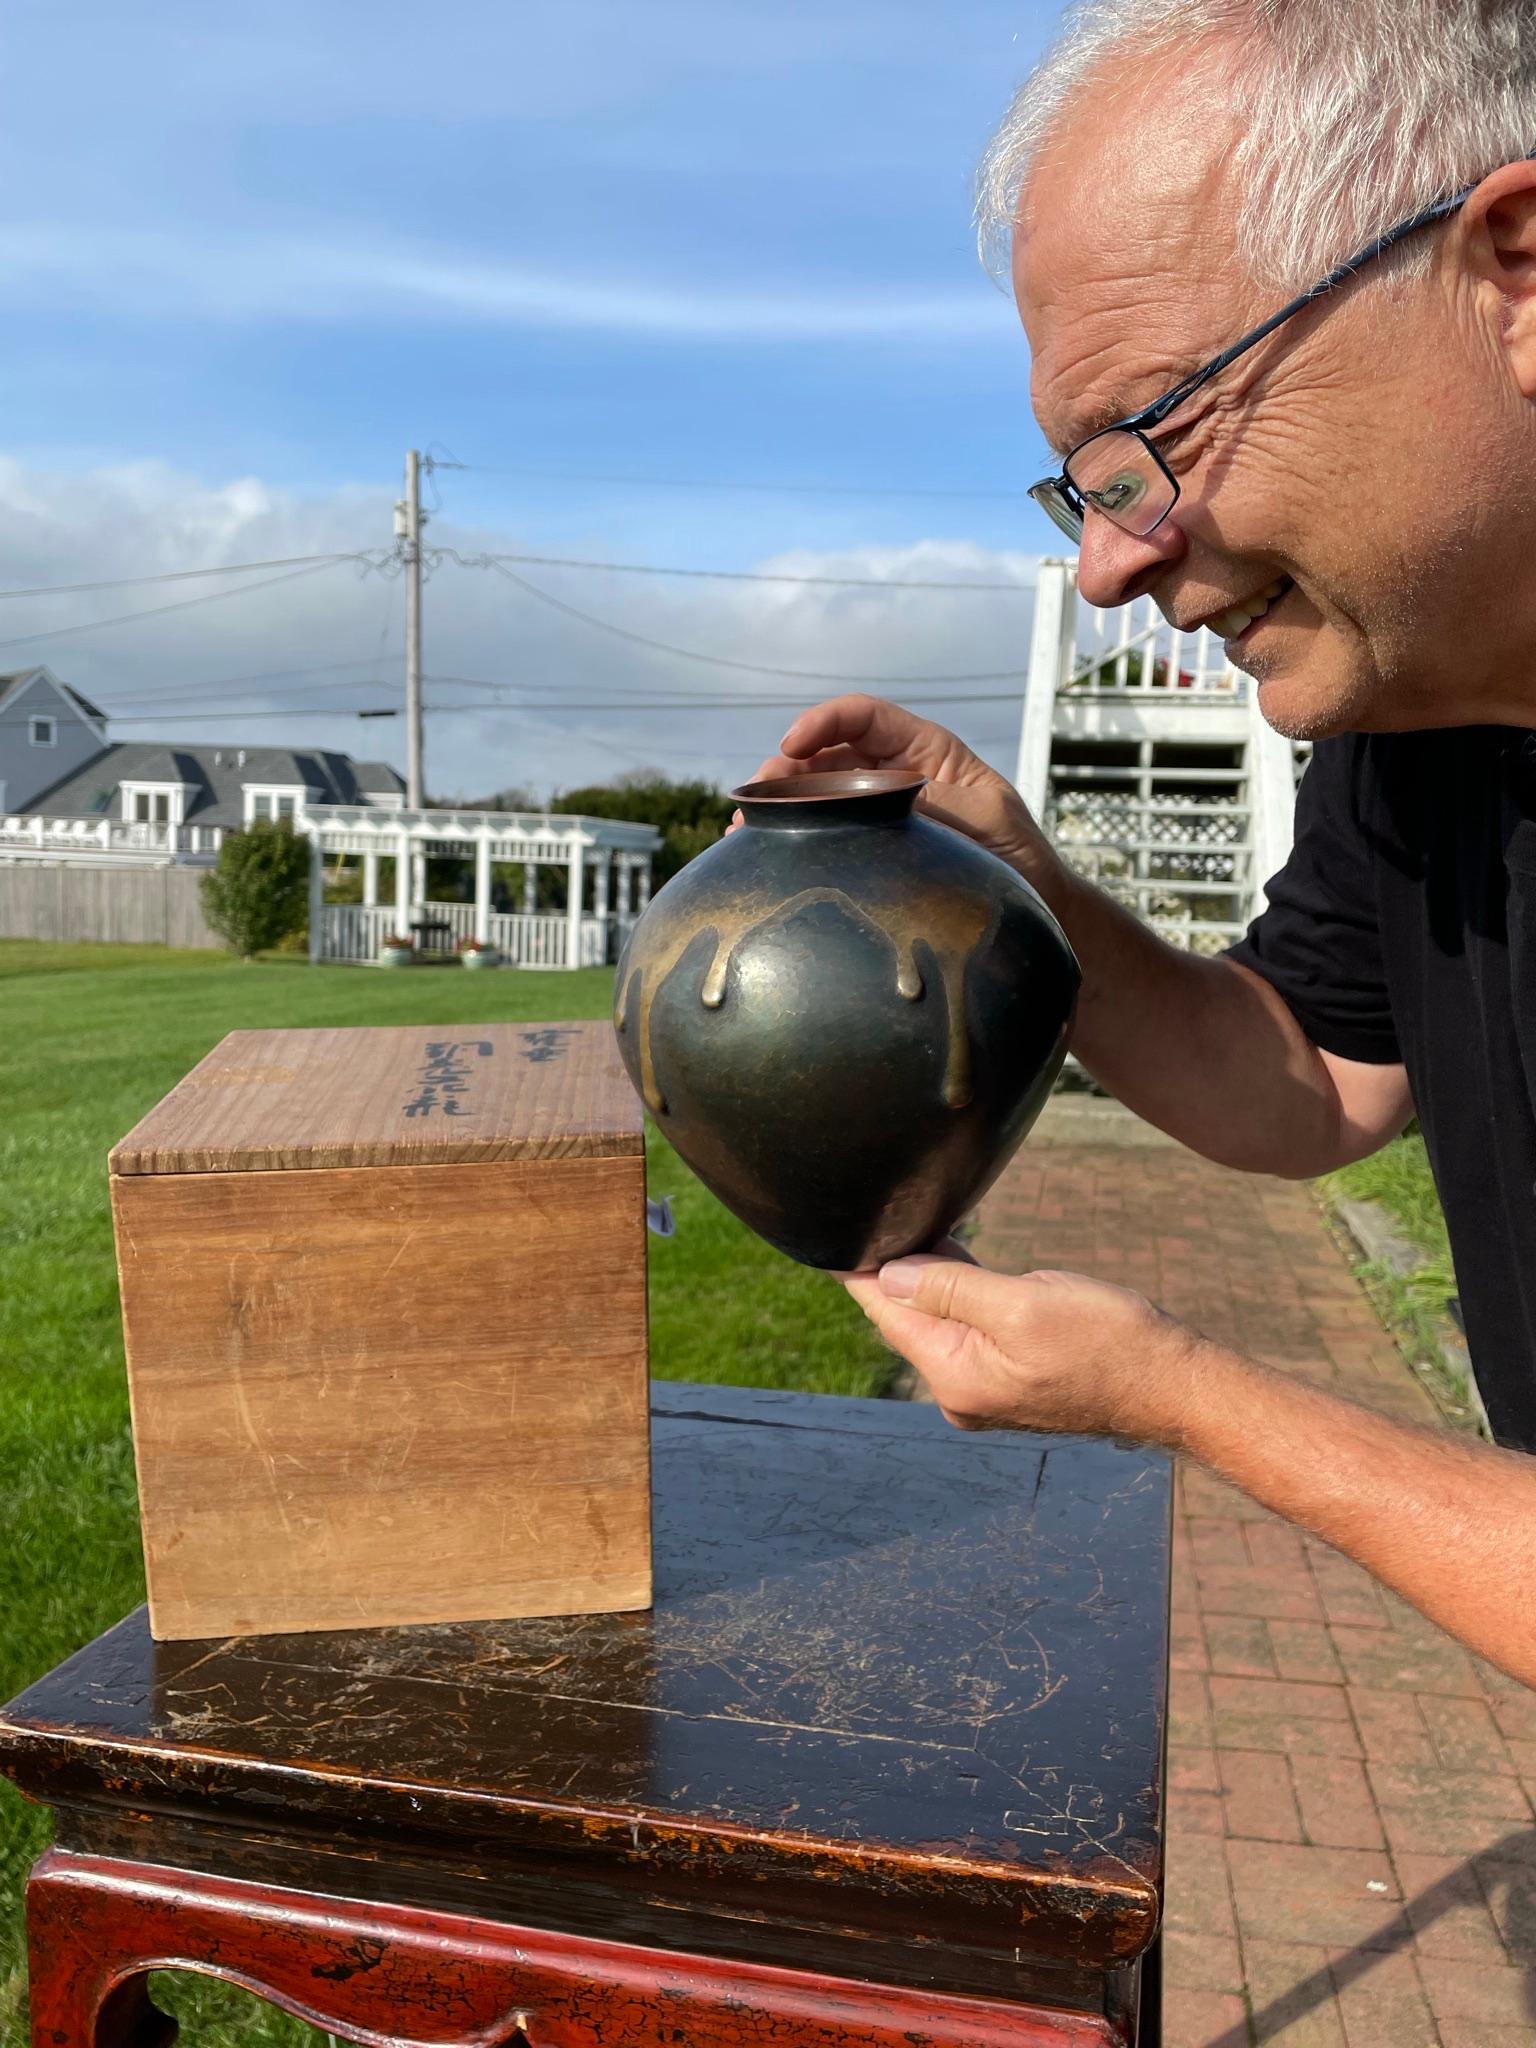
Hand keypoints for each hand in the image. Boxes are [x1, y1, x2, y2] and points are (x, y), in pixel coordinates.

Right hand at [738, 693, 1063, 895]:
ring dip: (778, 805)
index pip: (863, 718)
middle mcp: (893, 774)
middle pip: (827, 755)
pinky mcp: (867, 849)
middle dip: (785, 769)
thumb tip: (869, 801)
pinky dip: (790, 837)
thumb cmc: (1016, 855)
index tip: (791, 743)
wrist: (1031, 906)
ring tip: (745, 827)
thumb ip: (930, 803)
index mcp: (925, 751)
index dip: (823, 721)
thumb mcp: (980, 819)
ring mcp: (877, 812)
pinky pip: (824, 833)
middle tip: (756, 798)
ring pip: (816, 794)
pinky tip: (760, 851)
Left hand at [842, 1247, 1216, 1444]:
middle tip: (888, 1210)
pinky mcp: (1008, 1378)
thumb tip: (888, 1274)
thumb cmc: (1108, 1342)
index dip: (862, 1267)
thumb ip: (949, 1289)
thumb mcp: (1022, 1304)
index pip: (886, 1312)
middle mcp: (959, 1391)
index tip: (840, 1228)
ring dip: (932, 1278)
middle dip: (898, 1268)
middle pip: (907, 1317)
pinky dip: (961, 1295)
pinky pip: (968, 1330)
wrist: (1172, 1385)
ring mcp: (984, 1388)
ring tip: (919, 1226)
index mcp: (954, 1375)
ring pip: (939, 1320)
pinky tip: (957, 1260)